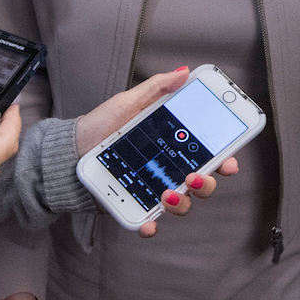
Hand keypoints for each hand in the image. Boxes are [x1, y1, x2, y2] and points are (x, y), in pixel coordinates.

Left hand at [71, 67, 235, 237]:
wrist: (69, 151)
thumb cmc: (101, 126)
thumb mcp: (128, 103)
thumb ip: (157, 88)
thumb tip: (183, 72)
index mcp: (173, 146)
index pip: (207, 154)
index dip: (225, 159)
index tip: (230, 160)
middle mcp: (168, 170)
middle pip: (202, 183)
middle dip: (207, 184)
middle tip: (194, 176)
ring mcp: (153, 190)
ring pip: (182, 205)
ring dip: (182, 204)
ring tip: (167, 195)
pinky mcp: (134, 206)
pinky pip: (149, 222)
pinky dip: (151, 226)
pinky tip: (149, 225)